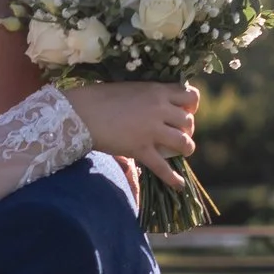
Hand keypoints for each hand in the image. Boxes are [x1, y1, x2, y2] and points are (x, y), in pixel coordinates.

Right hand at [66, 82, 197, 191]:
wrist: (81, 112)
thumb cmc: (99, 97)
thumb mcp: (130, 88)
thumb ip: (147, 96)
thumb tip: (154, 105)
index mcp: (157, 91)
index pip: (190, 96)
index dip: (191, 107)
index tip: (185, 112)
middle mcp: (160, 109)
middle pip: (189, 121)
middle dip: (188, 129)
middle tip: (179, 134)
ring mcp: (152, 130)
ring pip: (183, 142)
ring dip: (186, 149)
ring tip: (183, 152)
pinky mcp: (141, 149)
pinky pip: (163, 167)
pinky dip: (173, 178)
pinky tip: (179, 185)